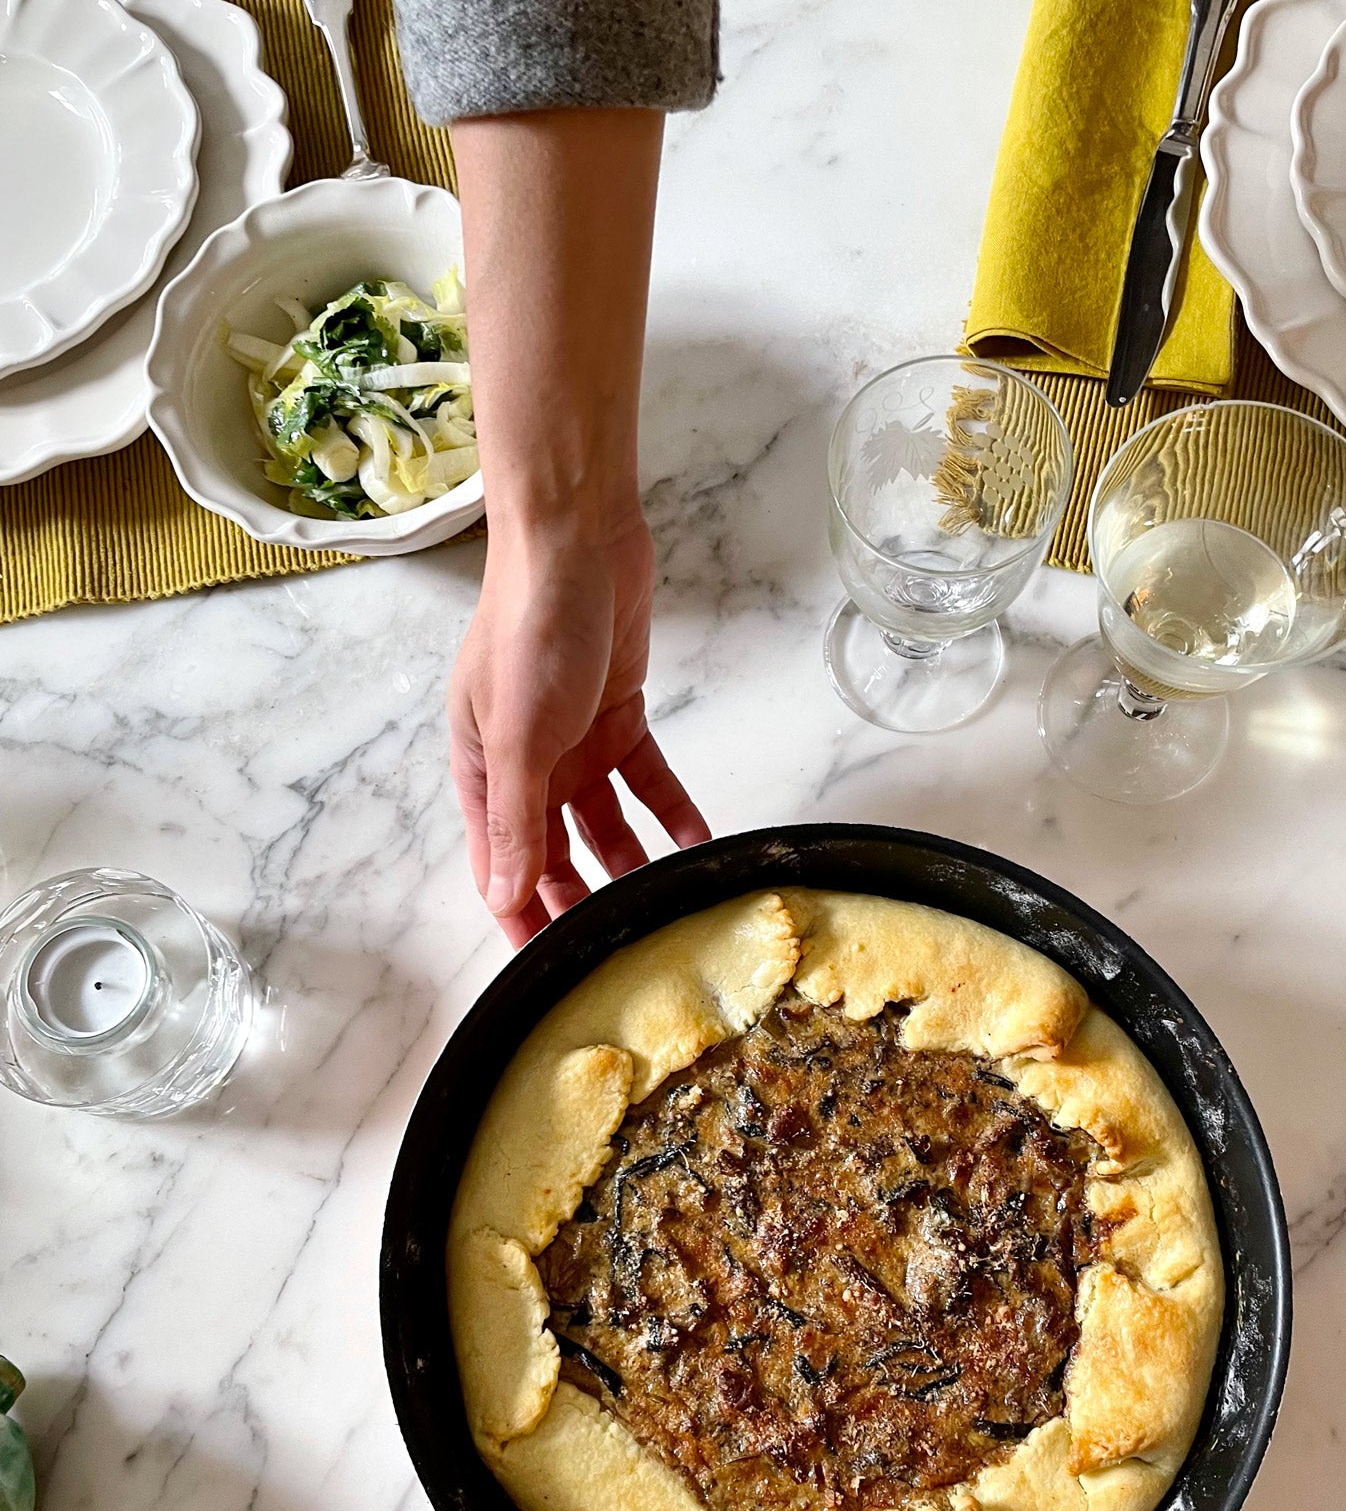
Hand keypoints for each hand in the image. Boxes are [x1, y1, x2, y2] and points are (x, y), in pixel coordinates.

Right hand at [449, 509, 709, 946]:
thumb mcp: (519, 735)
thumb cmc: (530, 627)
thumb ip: (518, 821)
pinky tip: (697, 843)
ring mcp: (573, 740)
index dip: (520, 917)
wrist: (577, 540)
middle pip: (552, 852)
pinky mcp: (618, 715)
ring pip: (602, 823)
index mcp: (483, 770)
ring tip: (664, 905)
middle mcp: (525, 763)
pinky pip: (647, 780)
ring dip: (629, 862)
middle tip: (615, 950)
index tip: (547, 970)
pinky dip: (670, 811)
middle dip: (577, 900)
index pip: (499, 866)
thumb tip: (506, 895)